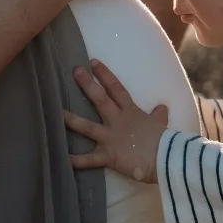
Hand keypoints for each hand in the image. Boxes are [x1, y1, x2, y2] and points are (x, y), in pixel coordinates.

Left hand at [64, 60, 168, 182]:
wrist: (165, 158)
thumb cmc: (164, 141)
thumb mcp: (161, 124)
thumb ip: (158, 115)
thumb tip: (162, 107)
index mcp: (131, 112)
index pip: (116, 89)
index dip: (105, 75)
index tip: (93, 62)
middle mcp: (118, 121)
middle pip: (100, 100)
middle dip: (87, 85)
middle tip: (74, 71)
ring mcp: (111, 138)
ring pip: (87, 127)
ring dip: (71, 120)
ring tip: (57, 112)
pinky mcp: (108, 155)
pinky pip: (89, 159)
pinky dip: (76, 160)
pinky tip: (63, 159)